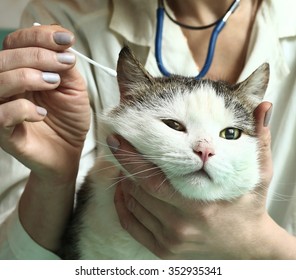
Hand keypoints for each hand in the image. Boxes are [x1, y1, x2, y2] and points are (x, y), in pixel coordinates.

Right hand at [0, 25, 89, 181]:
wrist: (69, 150)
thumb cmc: (70, 119)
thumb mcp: (74, 88)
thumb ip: (65, 67)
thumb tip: (61, 44)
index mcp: (21, 71)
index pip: (17, 43)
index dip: (39, 36)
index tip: (67, 40)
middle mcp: (7, 87)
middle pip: (4, 58)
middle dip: (37, 55)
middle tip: (64, 63)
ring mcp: (2, 108)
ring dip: (28, 76)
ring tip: (54, 83)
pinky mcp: (3, 132)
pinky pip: (1, 115)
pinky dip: (22, 109)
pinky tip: (41, 114)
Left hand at [110, 102, 290, 258]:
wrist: (247, 245)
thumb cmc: (248, 206)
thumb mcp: (259, 174)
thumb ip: (259, 140)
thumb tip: (263, 107)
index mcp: (199, 205)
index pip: (153, 179)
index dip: (131, 158)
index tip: (118, 140)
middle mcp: (181, 225)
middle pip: (139, 191)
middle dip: (126, 167)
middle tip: (122, 149)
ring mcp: (170, 240)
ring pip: (133, 205)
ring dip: (124, 184)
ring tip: (127, 167)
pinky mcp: (164, 250)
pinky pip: (131, 225)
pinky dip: (123, 206)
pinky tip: (124, 191)